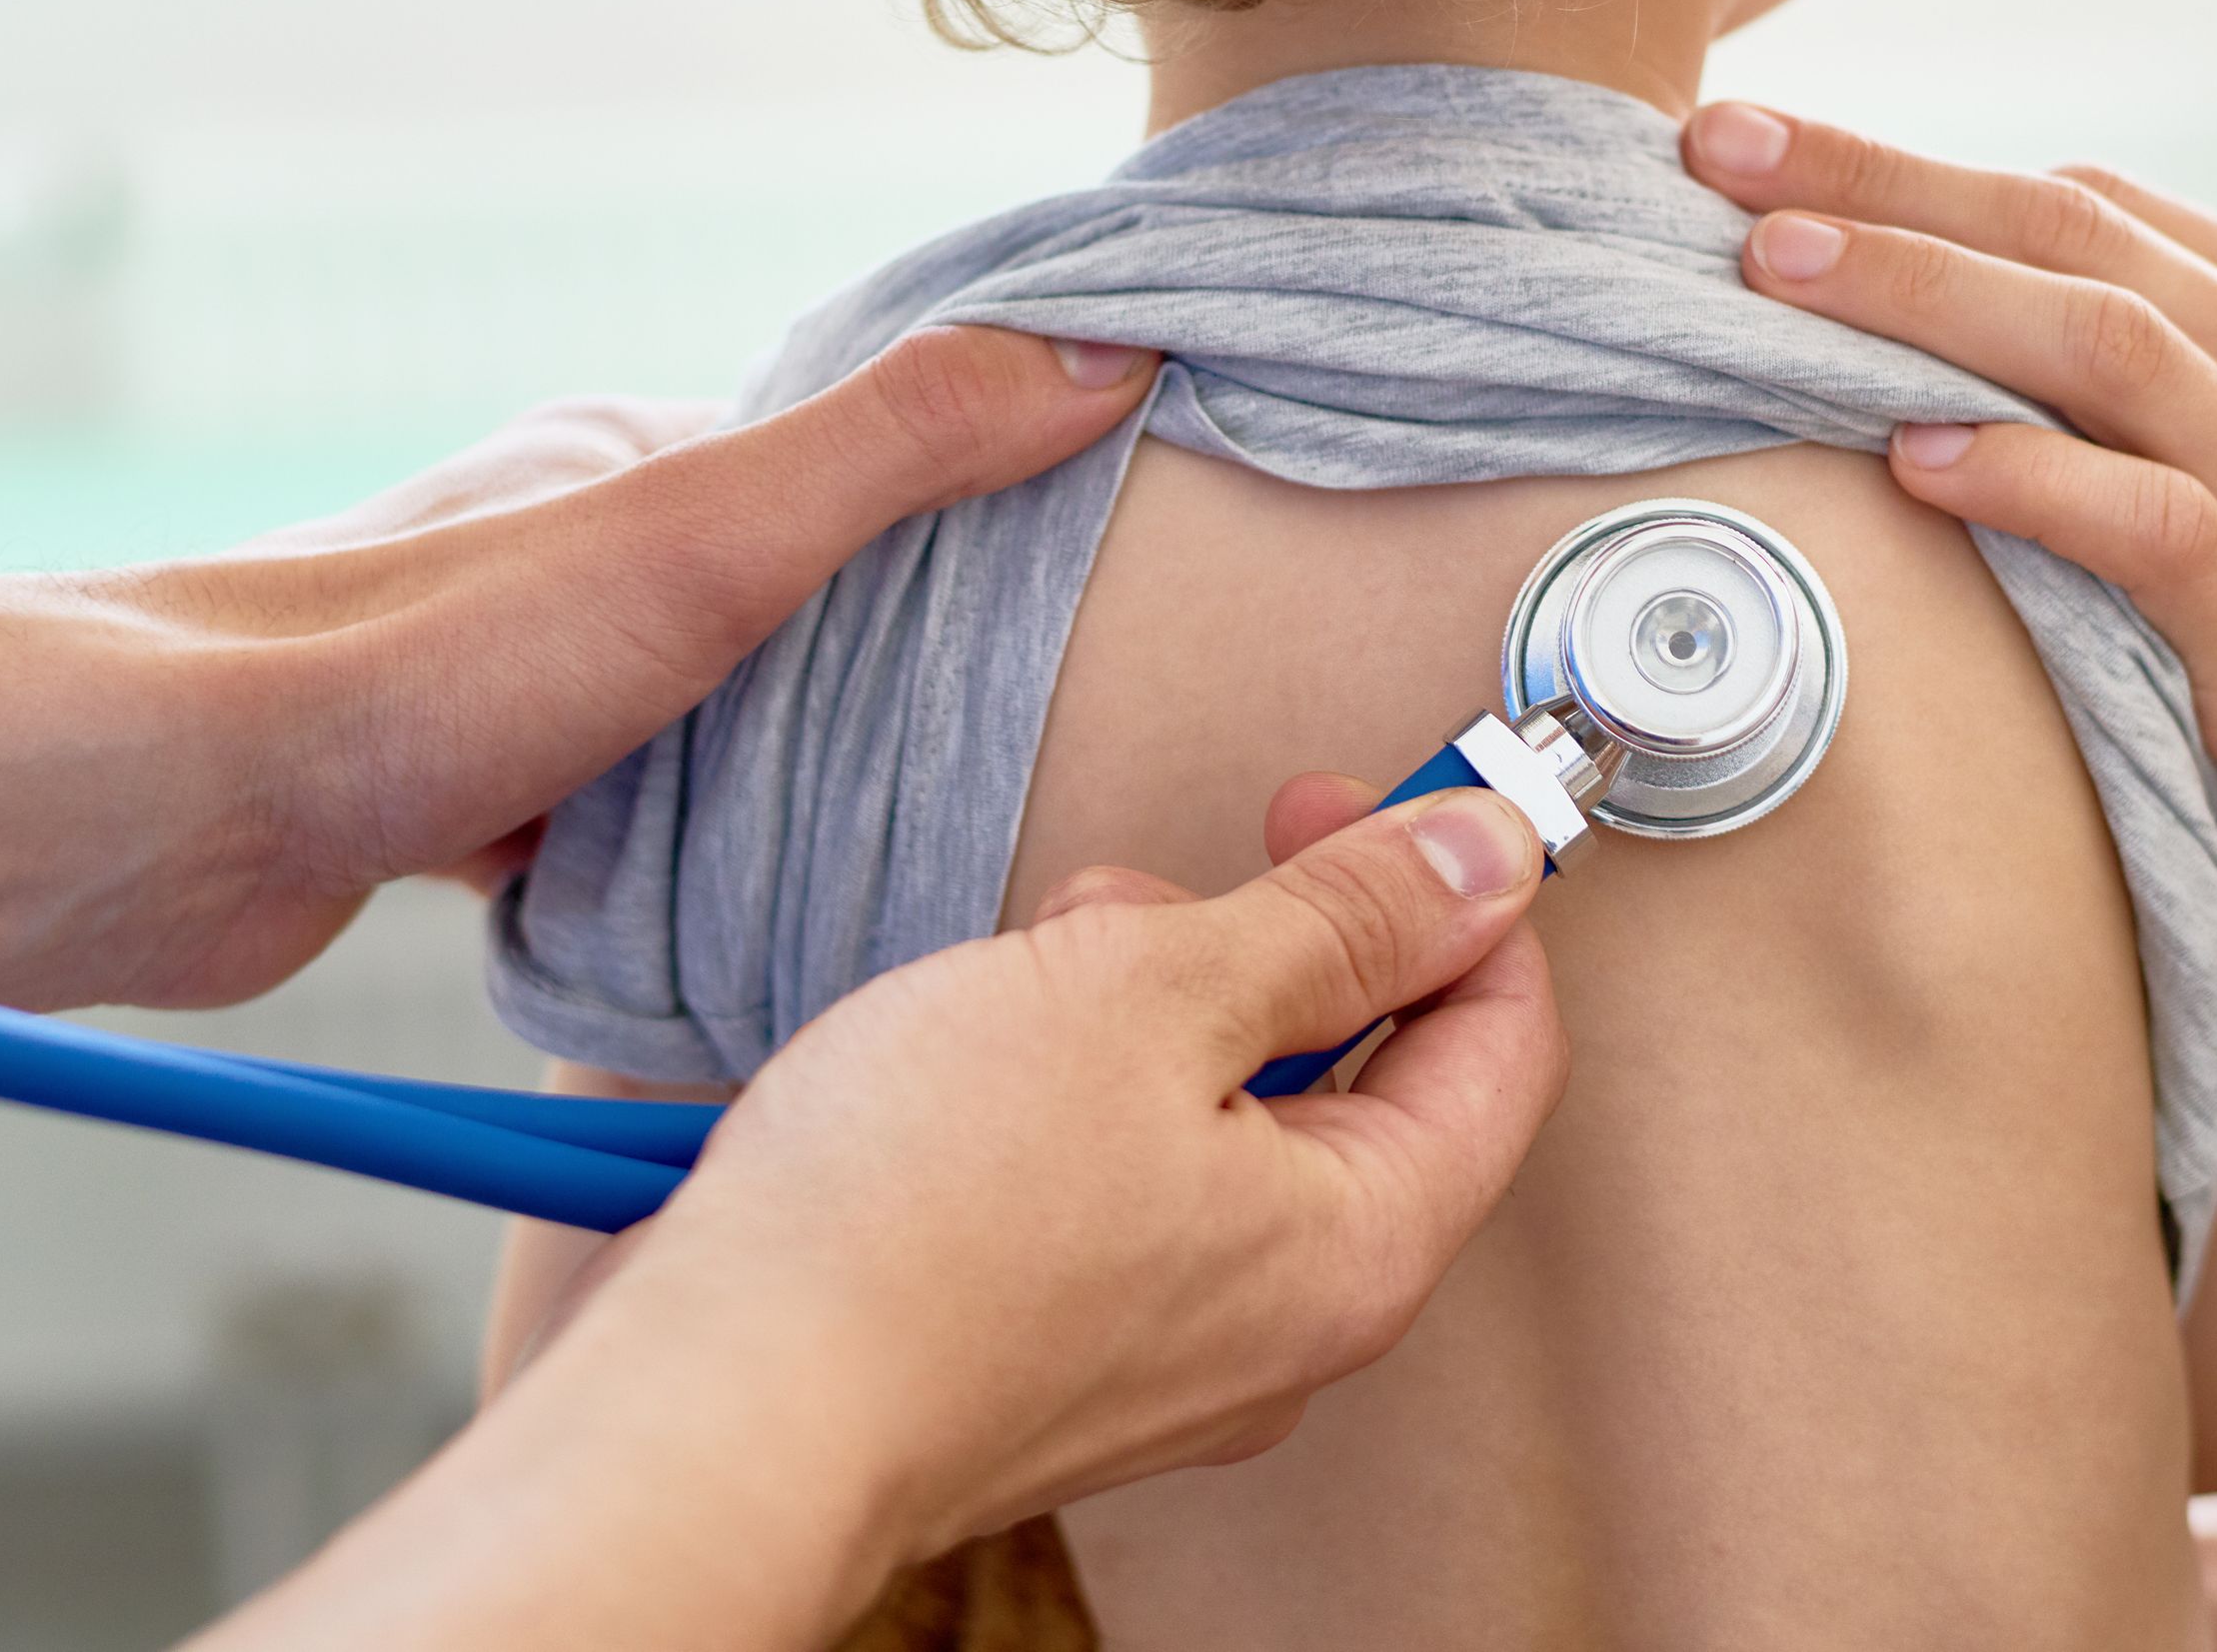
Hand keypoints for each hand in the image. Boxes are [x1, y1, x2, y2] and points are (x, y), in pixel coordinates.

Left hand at [0, 328, 1154, 1136]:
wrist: (160, 821)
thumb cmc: (424, 663)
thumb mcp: (713, 535)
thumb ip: (905, 447)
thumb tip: (1106, 347)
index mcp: (622, 455)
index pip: (842, 459)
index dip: (965, 512)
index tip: (1086, 584)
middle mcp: (556, 550)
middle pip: (777, 602)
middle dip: (877, 672)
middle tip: (1011, 762)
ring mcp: (496, 681)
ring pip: (688, 727)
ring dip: (768, 785)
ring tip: (895, 862)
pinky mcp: (440, 807)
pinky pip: (601, 834)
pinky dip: (667, 872)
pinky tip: (730, 933)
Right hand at [208, 784, 1567, 1651]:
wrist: (716, 1411)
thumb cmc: (916, 1223)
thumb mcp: (1154, 990)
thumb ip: (1337, 919)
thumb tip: (1485, 858)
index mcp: (1363, 1245)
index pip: (1500, 1040)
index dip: (1444, 891)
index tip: (1339, 805)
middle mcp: (1287, 1324)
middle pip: (1349, 1075)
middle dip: (1247, 945)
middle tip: (1133, 901)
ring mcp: (1168, 1352)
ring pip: (1214, 1116)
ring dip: (1133, 1008)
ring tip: (1014, 987)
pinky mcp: (1057, 1353)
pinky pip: (1116, 1180)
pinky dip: (1061, 1092)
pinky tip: (960, 1065)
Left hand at [1680, 101, 2216, 996]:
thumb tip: (2038, 417)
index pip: (2101, 213)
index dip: (1935, 173)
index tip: (1791, 154)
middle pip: (2071, 237)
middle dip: (1884, 180)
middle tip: (1720, 146)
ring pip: (2097, 345)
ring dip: (1921, 295)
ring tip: (1770, 271)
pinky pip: (2156, 525)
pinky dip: (2032, 482)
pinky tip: (1918, 461)